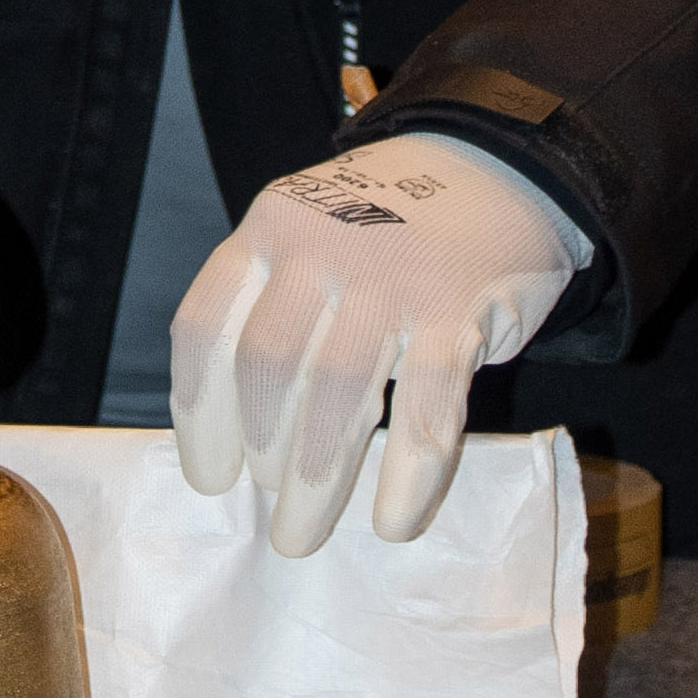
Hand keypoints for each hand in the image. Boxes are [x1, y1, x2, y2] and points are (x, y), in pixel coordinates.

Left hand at [170, 132, 585, 555]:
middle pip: (268, 367)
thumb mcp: (309, 232)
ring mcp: (390, 277)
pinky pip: (426, 409)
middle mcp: (319, 247)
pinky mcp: (457, 310)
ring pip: (338, 393)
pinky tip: (395, 522)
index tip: (208, 477)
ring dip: (317, 479)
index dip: (198, 414)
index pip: (206, 328)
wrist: (498, 163)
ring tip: (304, 534)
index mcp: (268, 229)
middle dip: (261, 453)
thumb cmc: (387, 225)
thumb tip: (239, 433)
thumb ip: (273, 302)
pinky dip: (409, 478)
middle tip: (271, 505)